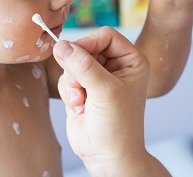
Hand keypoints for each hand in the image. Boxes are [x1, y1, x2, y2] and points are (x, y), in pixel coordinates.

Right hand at [53, 27, 167, 175]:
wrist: (108, 157)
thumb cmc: (118, 125)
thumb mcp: (104, 91)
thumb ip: (83, 65)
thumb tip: (60, 45)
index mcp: (131, 60)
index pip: (105, 36)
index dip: (89, 42)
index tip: (75, 55)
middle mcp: (115, 66)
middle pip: (86, 48)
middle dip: (78, 68)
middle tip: (79, 86)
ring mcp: (98, 78)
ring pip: (72, 64)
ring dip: (72, 83)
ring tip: (82, 101)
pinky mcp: (82, 90)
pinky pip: (66, 79)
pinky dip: (68, 93)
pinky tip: (79, 108)